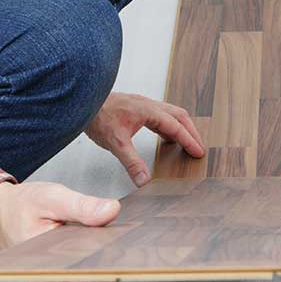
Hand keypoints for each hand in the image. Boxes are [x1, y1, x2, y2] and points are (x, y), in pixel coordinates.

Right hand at [0, 180, 121, 281]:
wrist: (1, 215)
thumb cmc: (21, 206)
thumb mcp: (51, 198)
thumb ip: (82, 206)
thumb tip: (111, 211)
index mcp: (42, 270)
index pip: (88, 271)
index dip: (112, 257)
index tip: (130, 243)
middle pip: (95, 280)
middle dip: (112, 258)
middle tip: (129, 236)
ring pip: (96, 281)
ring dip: (107, 261)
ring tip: (115, 238)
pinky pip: (89, 279)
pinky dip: (99, 263)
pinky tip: (105, 245)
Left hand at [84, 92, 205, 186]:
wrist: (81, 101)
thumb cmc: (97, 116)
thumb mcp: (116, 143)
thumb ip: (132, 162)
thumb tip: (144, 180)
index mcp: (148, 110)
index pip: (176, 126)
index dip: (189, 140)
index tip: (198, 152)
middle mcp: (148, 105)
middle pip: (179, 116)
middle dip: (191, 132)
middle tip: (197, 147)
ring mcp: (141, 105)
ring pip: (169, 114)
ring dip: (180, 128)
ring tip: (185, 143)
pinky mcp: (135, 108)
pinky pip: (159, 116)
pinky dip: (167, 127)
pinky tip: (163, 137)